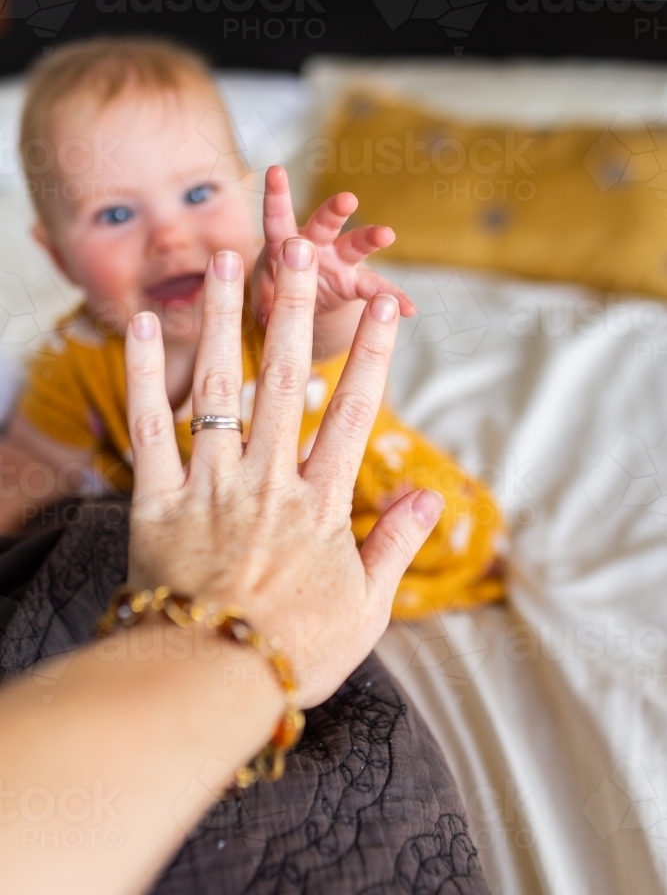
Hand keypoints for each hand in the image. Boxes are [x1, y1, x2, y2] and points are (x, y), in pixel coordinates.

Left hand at [125, 240, 440, 707]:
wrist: (209, 682)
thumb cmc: (295, 650)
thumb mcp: (366, 607)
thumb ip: (397, 543)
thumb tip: (433, 495)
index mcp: (320, 503)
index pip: (354, 412)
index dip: (372, 353)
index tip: (384, 306)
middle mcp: (267, 480)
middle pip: (284, 379)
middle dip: (294, 309)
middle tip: (298, 249)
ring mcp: (210, 485)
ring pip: (218, 388)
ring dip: (226, 320)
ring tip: (229, 261)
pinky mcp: (156, 500)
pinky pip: (149, 428)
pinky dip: (144, 375)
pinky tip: (144, 324)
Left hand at [250, 165, 415, 328]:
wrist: (300, 299)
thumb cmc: (276, 286)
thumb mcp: (264, 295)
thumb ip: (265, 303)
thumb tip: (267, 315)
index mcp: (285, 242)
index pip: (279, 218)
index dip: (277, 196)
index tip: (276, 172)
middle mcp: (316, 243)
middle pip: (325, 222)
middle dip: (335, 210)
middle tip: (346, 200)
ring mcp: (339, 260)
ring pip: (356, 244)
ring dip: (370, 238)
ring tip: (386, 234)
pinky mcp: (355, 283)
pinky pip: (376, 290)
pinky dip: (393, 298)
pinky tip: (408, 308)